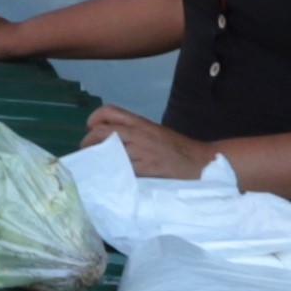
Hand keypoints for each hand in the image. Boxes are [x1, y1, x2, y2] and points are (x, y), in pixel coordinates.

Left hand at [86, 108, 204, 181]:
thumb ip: (133, 134)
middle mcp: (138, 133)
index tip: (90, 130)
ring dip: (99, 160)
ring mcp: (142, 150)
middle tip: (88, 154)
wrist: (202, 161)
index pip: (109, 111)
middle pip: (102, 131)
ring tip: (98, 168)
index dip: (94, 119)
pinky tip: (113, 179)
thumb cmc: (178, 148)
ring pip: (109, 151)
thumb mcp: (154, 133)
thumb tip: (108, 140)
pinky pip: (122, 168)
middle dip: (89, 143)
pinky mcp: (146, 167)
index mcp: (140, 122)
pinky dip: (113, 173)